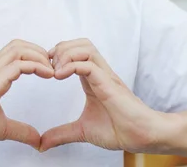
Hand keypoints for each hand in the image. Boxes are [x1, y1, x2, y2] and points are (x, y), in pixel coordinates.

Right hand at [0, 40, 53, 149]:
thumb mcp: (2, 128)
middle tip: (53, 66)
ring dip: (39, 55)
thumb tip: (36, 139)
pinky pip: (19, 64)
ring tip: (51, 69)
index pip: (15, 54)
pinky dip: (36, 66)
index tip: (49, 70)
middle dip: (39, 51)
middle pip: (18, 45)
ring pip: (18, 49)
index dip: (34, 57)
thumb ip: (20, 130)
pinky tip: (47, 75)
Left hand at [40, 39, 169, 152]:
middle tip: (49, 67)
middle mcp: (99, 73)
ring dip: (65, 54)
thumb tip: (42, 144)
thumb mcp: (82, 130)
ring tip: (56, 72)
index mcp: (92, 79)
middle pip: (80, 43)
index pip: (75, 51)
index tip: (45, 69)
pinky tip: (60, 76)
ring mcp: (105, 76)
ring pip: (85, 48)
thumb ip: (61, 134)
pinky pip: (89, 65)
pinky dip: (71, 66)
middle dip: (60, 49)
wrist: (143, 137)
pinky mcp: (109, 83)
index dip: (57, 54)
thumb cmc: (120, 130)